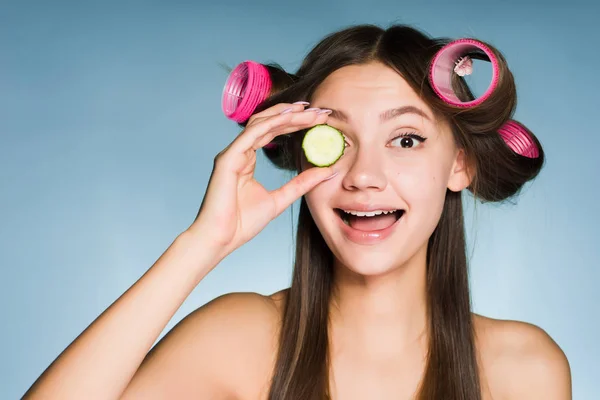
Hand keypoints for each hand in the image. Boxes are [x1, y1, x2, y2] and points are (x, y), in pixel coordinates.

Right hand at [186, 103, 335, 259]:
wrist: (221, 238)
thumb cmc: (242, 223)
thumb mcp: (280, 199)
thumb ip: (301, 184)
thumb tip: (328, 171)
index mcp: (247, 160)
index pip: (272, 133)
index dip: (294, 123)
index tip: (317, 119)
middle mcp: (239, 152)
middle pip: (268, 123)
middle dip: (294, 115)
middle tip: (319, 111)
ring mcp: (232, 153)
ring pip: (261, 123)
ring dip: (286, 115)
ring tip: (309, 111)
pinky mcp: (228, 158)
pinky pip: (252, 134)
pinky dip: (272, 123)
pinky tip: (291, 118)